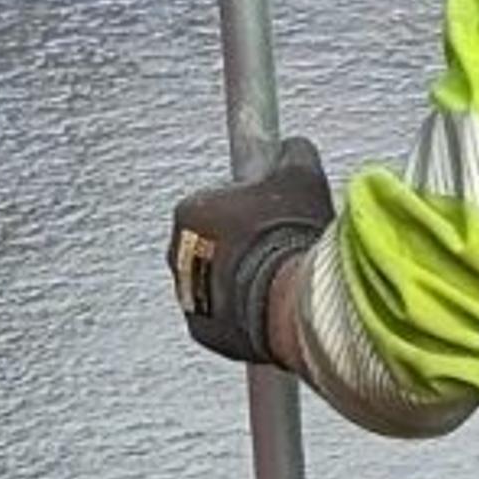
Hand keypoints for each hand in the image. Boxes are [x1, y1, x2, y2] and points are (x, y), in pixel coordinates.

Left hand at [169, 137, 331, 366]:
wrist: (289, 300)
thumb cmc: (286, 239)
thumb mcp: (300, 178)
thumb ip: (292, 155)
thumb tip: (293, 147)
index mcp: (191, 211)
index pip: (214, 203)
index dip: (247, 208)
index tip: (270, 215)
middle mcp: (178, 255)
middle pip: (210, 244)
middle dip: (240, 246)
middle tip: (277, 248)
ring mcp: (189, 297)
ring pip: (215, 283)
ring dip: (241, 280)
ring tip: (280, 280)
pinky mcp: (205, 331)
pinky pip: (223, 318)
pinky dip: (244, 314)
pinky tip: (274, 306)